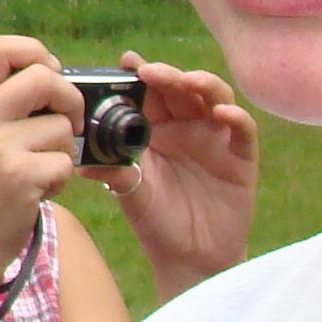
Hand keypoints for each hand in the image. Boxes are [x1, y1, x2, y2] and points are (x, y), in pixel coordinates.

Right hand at [0, 36, 85, 305]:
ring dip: (63, 149)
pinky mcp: (20, 175)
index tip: (48, 73)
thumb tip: (52, 73)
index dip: (34, 51)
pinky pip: (65, 160)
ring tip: (39, 169)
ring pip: (62, 125)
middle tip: (69, 122)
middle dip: (69, 98)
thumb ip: (1, 102)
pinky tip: (38, 191)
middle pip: (43, 76)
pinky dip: (61, 178)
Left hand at [80, 51, 259, 300]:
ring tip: (189, 82)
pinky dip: (235, 117)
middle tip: (152, 72)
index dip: (141, 73)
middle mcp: (186, 127)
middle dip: (169, 75)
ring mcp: (215, 138)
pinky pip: (242, 129)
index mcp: (155, 129)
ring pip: (215, 97)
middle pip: (182, 88)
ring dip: (204, 85)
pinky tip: (222, 114)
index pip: (150, 92)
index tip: (127, 61)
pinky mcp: (241, 157)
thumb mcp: (131, 195)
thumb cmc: (156, 222)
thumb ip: (113, 174)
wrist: (190, 259)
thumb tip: (79, 162)